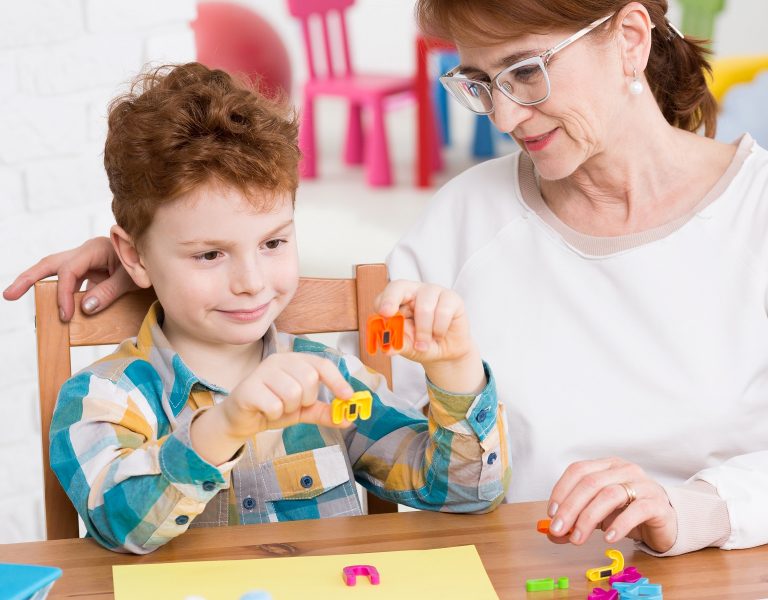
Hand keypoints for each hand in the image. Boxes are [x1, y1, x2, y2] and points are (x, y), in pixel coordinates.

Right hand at [2, 236, 136, 320]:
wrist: (156, 257)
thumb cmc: (146, 264)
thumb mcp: (132, 278)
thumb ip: (109, 292)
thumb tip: (84, 308)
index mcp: (95, 249)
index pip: (69, 271)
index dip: (63, 294)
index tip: (64, 315)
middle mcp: (86, 253)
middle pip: (50, 264)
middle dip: (28, 278)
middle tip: (9, 295)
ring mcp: (87, 262)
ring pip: (56, 271)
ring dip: (39, 284)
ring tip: (17, 296)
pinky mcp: (90, 272)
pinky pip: (71, 282)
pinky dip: (63, 295)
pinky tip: (60, 311)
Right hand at [222, 353, 353, 438]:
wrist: (241, 420)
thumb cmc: (272, 408)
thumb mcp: (303, 410)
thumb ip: (324, 412)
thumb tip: (348, 418)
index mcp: (294, 361)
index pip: (322, 364)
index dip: (337, 380)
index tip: (348, 396)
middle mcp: (279, 361)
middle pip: (309, 379)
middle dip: (306, 399)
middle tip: (294, 404)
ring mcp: (262, 372)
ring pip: (293, 392)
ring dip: (289, 408)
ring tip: (278, 407)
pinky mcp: (249, 388)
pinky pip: (274, 405)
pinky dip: (274, 414)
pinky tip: (265, 411)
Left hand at [374, 280, 474, 364]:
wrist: (446, 353)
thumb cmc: (422, 345)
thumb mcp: (407, 348)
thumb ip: (397, 345)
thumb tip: (387, 348)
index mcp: (398, 301)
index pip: (385, 295)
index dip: (383, 302)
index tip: (382, 314)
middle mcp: (414, 292)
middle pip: (399, 287)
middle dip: (391, 300)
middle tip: (388, 314)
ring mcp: (433, 292)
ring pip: (424, 306)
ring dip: (423, 331)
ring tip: (424, 344)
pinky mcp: (452, 298)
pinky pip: (443, 311)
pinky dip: (439, 329)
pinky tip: (439, 334)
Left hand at [546, 457, 677, 552]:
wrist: (666, 522)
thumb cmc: (628, 514)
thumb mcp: (598, 516)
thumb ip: (575, 522)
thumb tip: (552, 533)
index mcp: (606, 466)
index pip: (578, 470)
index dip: (561, 490)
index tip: (551, 513)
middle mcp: (623, 469)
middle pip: (590, 483)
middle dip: (570, 508)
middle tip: (558, 530)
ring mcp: (642, 484)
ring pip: (610, 495)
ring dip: (589, 518)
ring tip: (578, 538)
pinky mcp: (657, 503)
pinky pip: (636, 510)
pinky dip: (619, 524)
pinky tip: (608, 538)